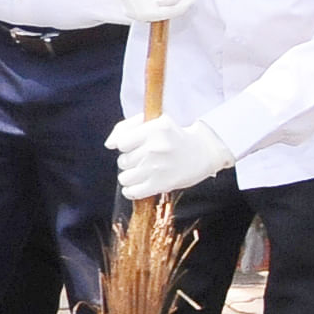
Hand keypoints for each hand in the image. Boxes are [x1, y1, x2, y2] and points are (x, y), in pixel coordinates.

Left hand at [107, 116, 231, 199]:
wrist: (203, 152)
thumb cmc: (173, 136)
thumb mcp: (154, 121)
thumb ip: (126, 127)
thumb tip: (109, 144)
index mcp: (154, 129)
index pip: (121, 143)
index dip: (126, 146)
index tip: (136, 146)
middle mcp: (155, 148)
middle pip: (123, 161)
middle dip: (131, 161)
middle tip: (146, 158)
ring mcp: (158, 167)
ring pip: (125, 178)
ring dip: (131, 176)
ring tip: (144, 171)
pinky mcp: (161, 184)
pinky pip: (132, 192)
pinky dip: (131, 190)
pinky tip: (140, 184)